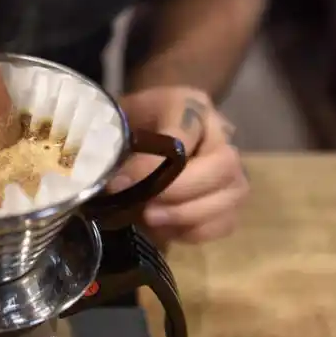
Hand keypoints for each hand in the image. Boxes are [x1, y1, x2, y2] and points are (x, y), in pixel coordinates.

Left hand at [111, 86, 248, 243]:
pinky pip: (226, 221)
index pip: (182, 135)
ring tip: (151, 219)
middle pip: (223, 164)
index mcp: (190, 105)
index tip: (117, 183)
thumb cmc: (130, 124)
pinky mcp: (230, 199)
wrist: (148, 128)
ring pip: (232, 194)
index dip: (151, 165)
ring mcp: (231, 166)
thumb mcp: (115, 122)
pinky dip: (195, 231)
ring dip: (188, 215)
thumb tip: (104, 180)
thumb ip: (110, 144)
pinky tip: (167, 229)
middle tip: (144, 207)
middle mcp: (220, 132)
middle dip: (180, 191)